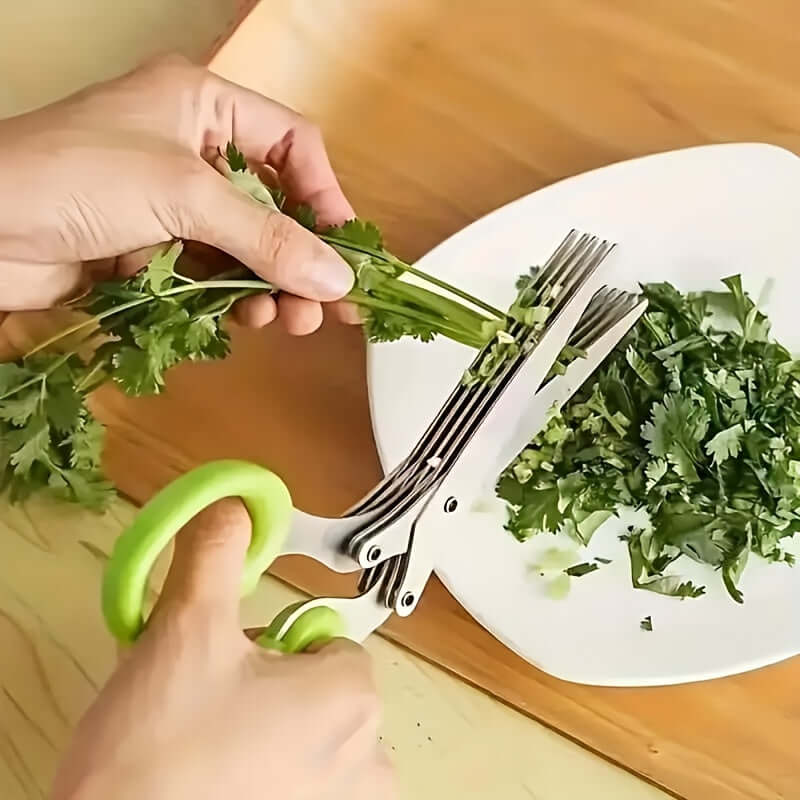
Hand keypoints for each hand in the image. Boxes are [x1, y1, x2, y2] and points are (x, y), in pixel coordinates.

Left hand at [0, 54, 358, 334]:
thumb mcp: (184, 196)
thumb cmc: (70, 177)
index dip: (324, 196)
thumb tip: (336, 278)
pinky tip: (250, 319)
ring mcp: (172, 203)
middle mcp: (192, 149)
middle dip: (301, 256)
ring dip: (272, 285)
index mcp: (202, 104)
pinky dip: (235, 299)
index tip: (344, 250)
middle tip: (327, 305)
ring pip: (246, 247)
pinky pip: (214, 276)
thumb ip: (266, 239)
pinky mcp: (153, 250)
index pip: (291, 144)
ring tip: (290, 320)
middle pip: (274, 204)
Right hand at [51, 499, 393, 799]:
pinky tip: (221, 783)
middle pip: (322, 689)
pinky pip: (305, 784)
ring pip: (313, 740)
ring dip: (274, 734)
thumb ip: (216, 553)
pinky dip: (274, 778)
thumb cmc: (160, 748)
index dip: (274, 642)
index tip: (230, 659)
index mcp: (352, 696)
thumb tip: (232, 505)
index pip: (326, 638)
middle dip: (273, 685)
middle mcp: (369, 758)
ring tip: (209, 749)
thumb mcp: (185, 628)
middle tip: (210, 703)